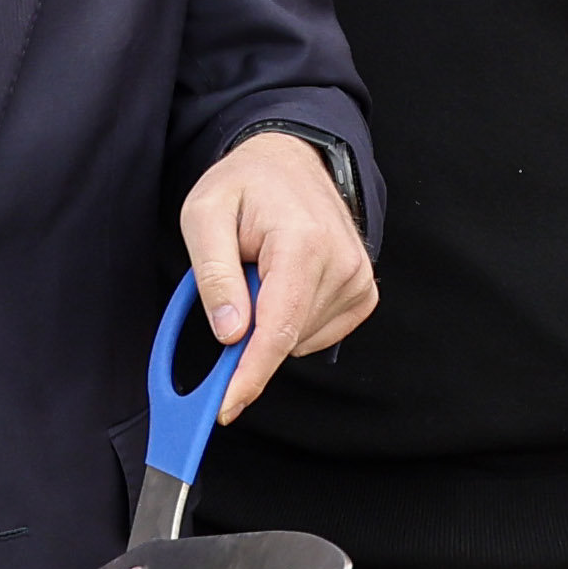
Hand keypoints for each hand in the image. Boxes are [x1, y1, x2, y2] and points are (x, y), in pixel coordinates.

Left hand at [175, 132, 381, 424]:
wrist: (289, 161)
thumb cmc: (245, 185)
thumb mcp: (204, 214)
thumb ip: (213, 274)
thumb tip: (230, 334)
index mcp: (303, 242)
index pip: (277, 328)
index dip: (249, 374)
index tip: (227, 407)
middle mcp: (341, 262)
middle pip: (285, 338)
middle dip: (247, 332)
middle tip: (233, 282)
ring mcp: (358, 279)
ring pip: (298, 341)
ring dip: (269, 321)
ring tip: (261, 270)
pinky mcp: (363, 292)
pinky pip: (317, 334)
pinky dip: (291, 322)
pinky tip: (283, 284)